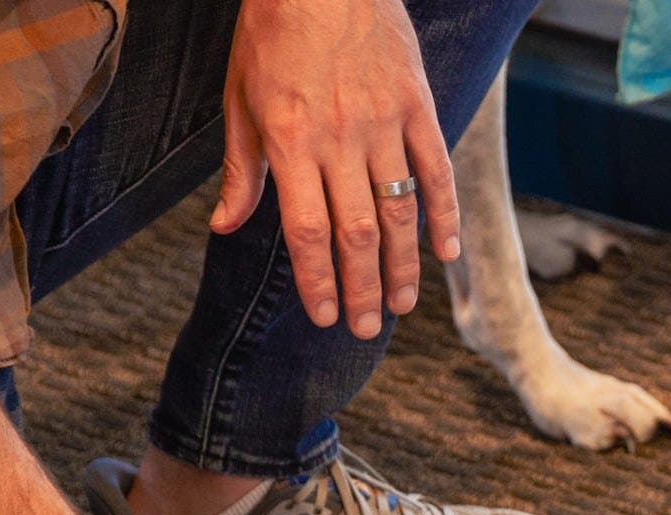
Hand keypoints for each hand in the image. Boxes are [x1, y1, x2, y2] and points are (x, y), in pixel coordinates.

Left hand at [213, 0, 461, 339]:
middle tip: (366, 327)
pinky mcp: (417, 106)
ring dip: (403, 265)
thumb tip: (225, 225)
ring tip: (402, 304)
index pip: (307, 230)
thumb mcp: (240, 96)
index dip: (317, 280)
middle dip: (361, 289)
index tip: (322, 316)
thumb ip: (240, 166)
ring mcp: (384, 123)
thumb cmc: (273, 31)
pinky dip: (444, 214)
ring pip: (399, 211)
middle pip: (357, 233)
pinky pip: (437, 170)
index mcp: (290, 139)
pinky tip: (445, 251)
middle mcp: (339, 139)